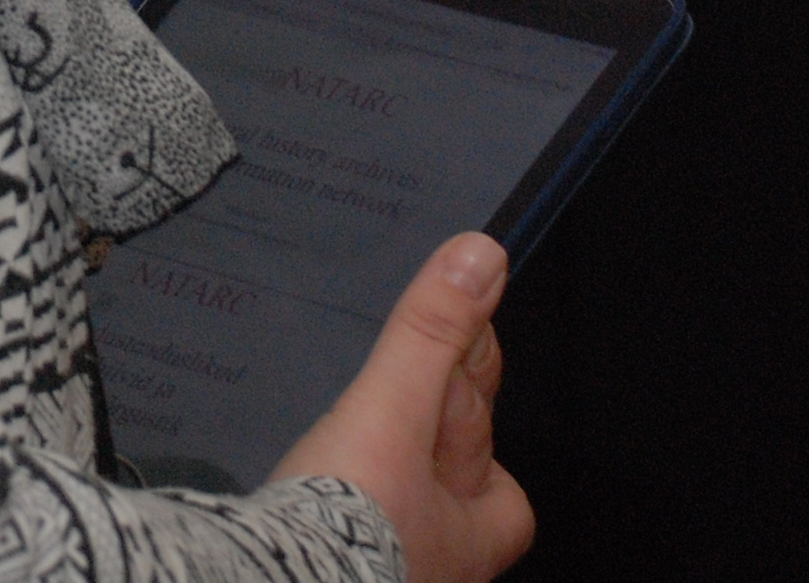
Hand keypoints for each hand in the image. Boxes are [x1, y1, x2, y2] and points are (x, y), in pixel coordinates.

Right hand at [273, 232, 535, 582]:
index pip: (506, 496)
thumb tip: (480, 258)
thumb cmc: (347, 525)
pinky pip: (345, 540)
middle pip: (447, 502)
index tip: (450, 374)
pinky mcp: (326, 577)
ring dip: (376, 477)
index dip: (478, 434)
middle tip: (394, 400)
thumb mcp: (394, 409)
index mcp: (469, 544)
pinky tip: (302, 485)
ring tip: (341, 442)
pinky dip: (331, 508)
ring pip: (394, 521)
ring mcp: (384, 581)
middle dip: (427, 448)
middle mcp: (435, 575)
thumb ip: (431, 336)